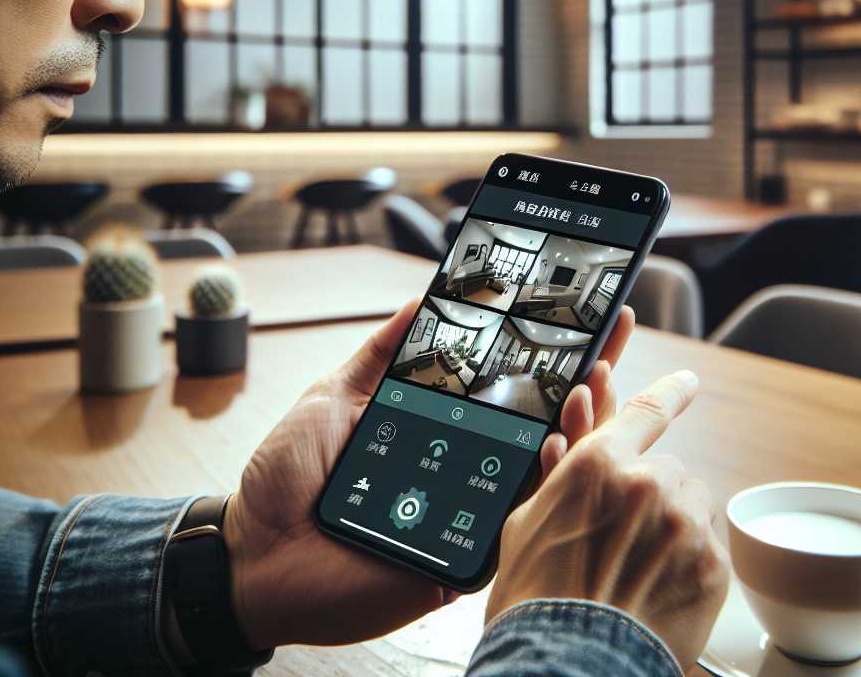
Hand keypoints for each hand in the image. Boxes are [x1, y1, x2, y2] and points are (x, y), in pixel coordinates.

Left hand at [223, 302, 639, 647]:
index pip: (512, 391)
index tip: (595, 314)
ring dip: (581, 426)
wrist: (250, 553)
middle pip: (548, 427)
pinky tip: (555, 444)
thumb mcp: (333, 397)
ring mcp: (470, 515)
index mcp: (442, 433)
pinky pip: (517, 525)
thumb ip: (380, 354)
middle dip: (591, 381)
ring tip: (590, 382)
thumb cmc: (284, 482)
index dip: (556, 356)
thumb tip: (421, 301)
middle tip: (609, 339)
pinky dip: (544, 484)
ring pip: (548, 475)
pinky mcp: (465, 559)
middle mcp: (466, 473)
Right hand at [485, 370, 729, 668]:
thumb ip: (561, 477)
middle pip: (666, 471)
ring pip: (692, 505)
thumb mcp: (528, 523)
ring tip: (640, 566)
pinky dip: (689, 562)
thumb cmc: (536, 600)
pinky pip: (708, 545)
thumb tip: (569, 446)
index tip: (686, 384)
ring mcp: (685, 523)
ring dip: (674, 525)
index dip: (670, 392)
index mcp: (598, 463)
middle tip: (623, 537)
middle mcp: (648, 482)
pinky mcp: (711, 563)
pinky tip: (658, 586)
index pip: (648, 410)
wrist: (567, 661)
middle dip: (650, 495)